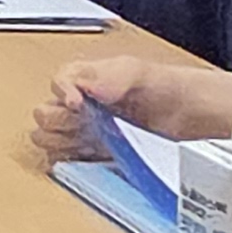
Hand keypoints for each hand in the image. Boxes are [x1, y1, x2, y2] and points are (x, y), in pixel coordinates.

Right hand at [33, 53, 221, 162]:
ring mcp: (81, 131)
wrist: (188, 117)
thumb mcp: (134, 72)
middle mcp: (75, 105)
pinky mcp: (90, 154)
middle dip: (61, 121)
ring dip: (63, 141)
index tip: (78, 105)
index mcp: (80, 79)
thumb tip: (75, 90)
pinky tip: (92, 154)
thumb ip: (103, 76)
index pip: (53, 84)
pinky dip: (71, 159)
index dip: (62, 95)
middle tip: (85, 124)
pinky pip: (63, 159)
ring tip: (89, 140)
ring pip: (46, 138)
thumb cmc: (163, 89)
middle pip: (43, 115)